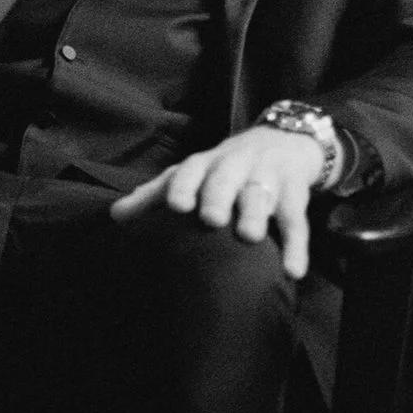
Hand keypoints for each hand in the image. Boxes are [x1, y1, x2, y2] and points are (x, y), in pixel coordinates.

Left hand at [107, 126, 327, 278]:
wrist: (281, 142)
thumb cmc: (222, 168)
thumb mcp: (191, 173)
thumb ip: (154, 194)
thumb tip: (115, 215)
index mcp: (206, 163)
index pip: (191, 170)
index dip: (184, 186)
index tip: (176, 205)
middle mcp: (235, 166)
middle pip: (226, 179)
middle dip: (217, 195)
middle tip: (210, 218)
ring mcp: (267, 179)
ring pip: (260, 195)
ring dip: (254, 214)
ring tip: (249, 236)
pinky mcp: (294, 197)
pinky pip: (296, 222)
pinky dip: (297, 247)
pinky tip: (292, 270)